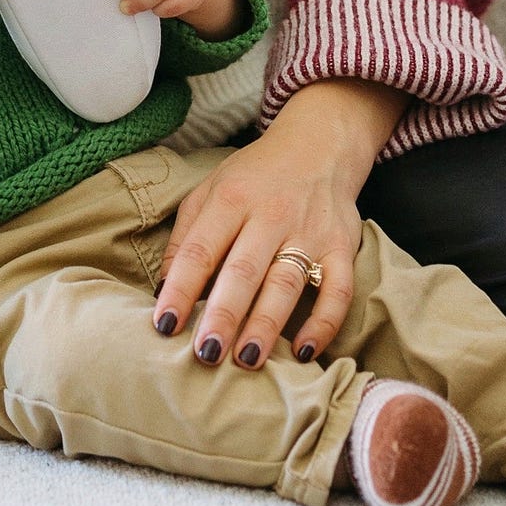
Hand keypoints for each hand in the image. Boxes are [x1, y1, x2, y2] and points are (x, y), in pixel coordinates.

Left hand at [151, 80, 408, 368]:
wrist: (319, 145)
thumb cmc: (254, 177)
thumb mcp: (211, 191)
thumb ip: (186, 237)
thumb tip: (163, 290)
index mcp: (231, 198)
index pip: (200, 249)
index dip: (181, 288)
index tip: (163, 325)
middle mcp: (271, 214)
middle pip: (243, 270)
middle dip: (224, 315)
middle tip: (205, 355)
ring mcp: (310, 231)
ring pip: (286, 284)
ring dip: (266, 325)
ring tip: (246, 360)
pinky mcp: (342, 247)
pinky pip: (338, 290)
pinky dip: (324, 323)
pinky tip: (303, 351)